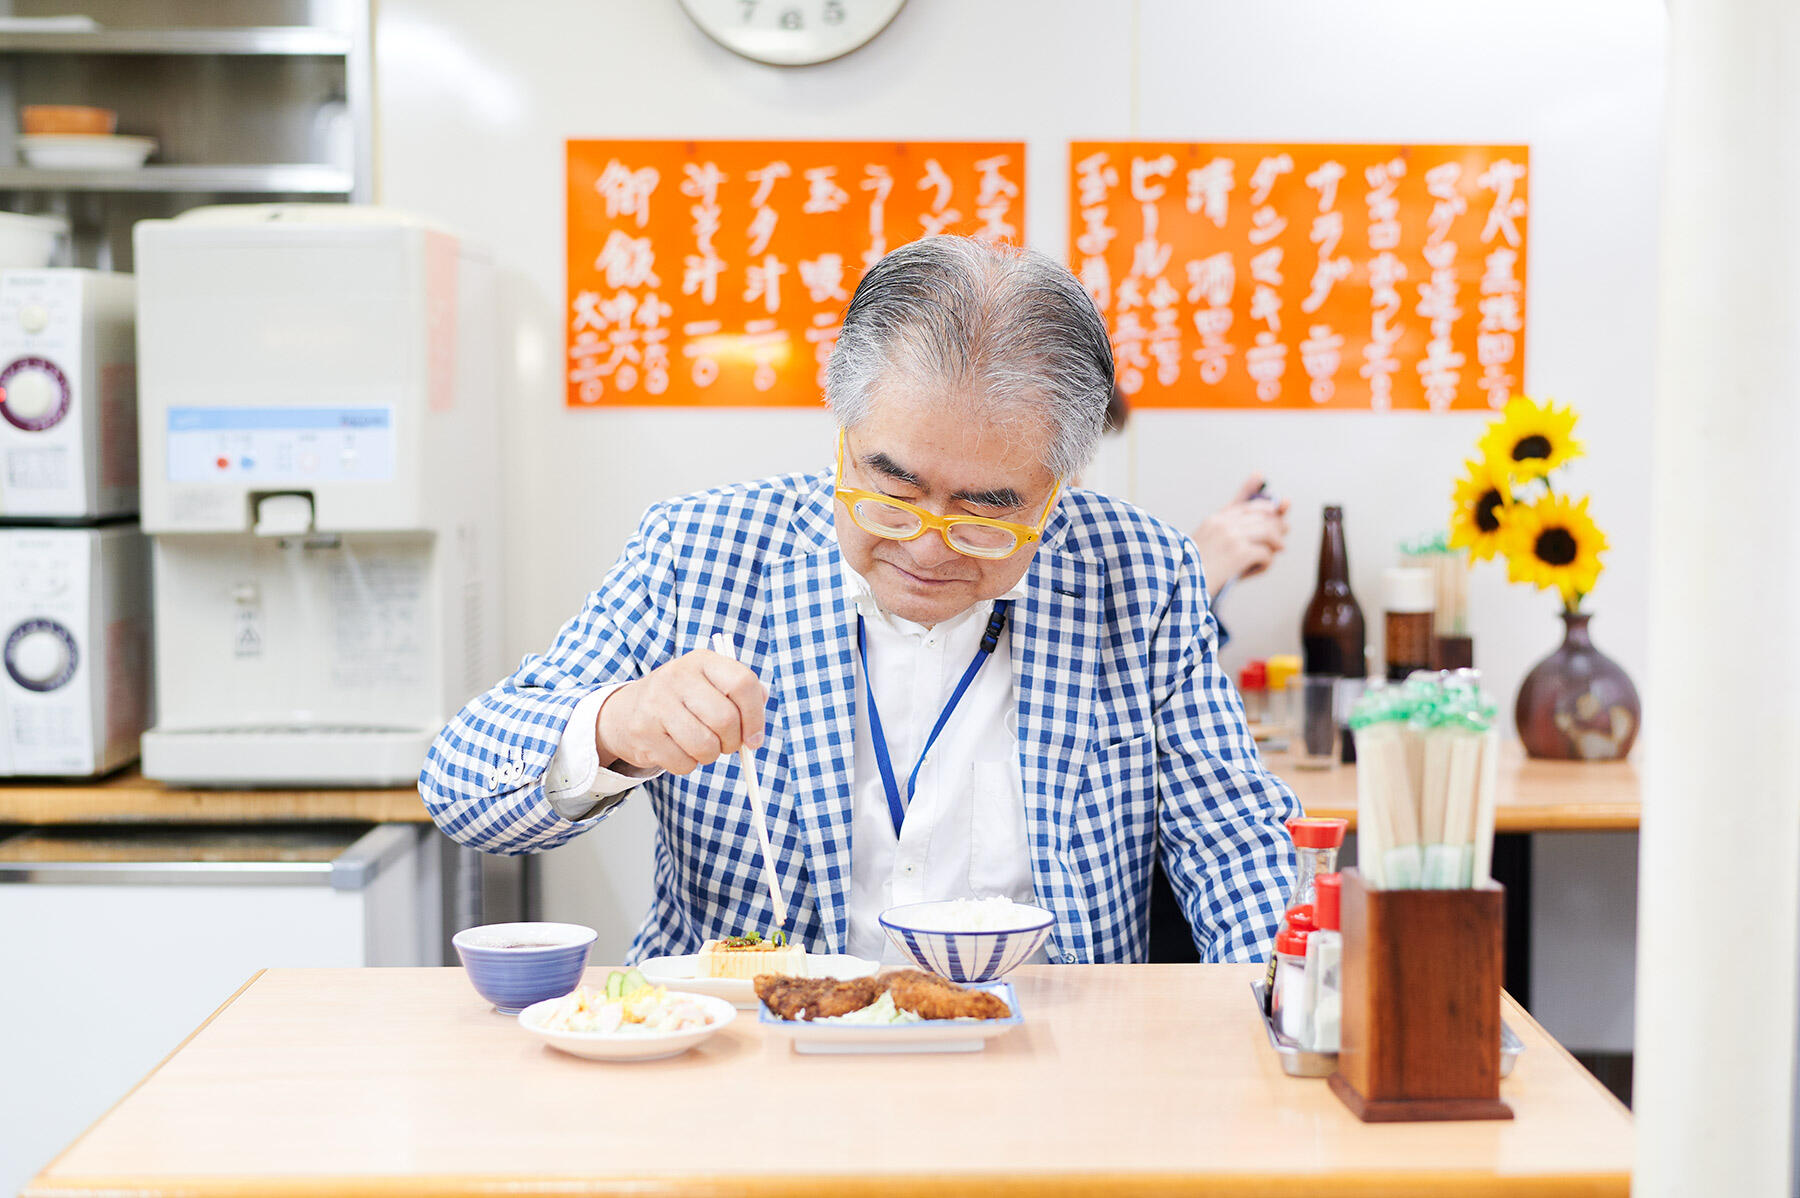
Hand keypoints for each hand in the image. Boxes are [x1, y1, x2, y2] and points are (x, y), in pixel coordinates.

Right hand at [595, 650, 768, 774]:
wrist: (627, 711)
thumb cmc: (683, 700)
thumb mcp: (710, 684)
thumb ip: (740, 695)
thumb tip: (759, 720)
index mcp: (702, 661)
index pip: (742, 683)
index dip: (755, 716)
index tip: (755, 738)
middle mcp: (677, 676)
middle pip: (725, 719)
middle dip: (732, 742)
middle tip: (727, 745)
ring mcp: (656, 703)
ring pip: (705, 745)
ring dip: (710, 756)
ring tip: (702, 746)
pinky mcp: (643, 732)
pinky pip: (683, 763)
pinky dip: (688, 764)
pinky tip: (679, 749)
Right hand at [1190, 475, 1291, 587]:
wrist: (1177, 586)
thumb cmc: (1191, 572)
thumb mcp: (1205, 547)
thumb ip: (1226, 537)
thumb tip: (1251, 540)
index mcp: (1214, 521)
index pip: (1246, 504)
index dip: (1266, 506)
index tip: (1277, 510)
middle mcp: (1223, 523)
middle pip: (1262, 516)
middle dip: (1277, 525)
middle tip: (1281, 539)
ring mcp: (1231, 536)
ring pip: (1268, 531)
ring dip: (1275, 543)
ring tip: (1276, 551)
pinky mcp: (1238, 553)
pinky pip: (1265, 553)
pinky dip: (1266, 563)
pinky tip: (1258, 568)